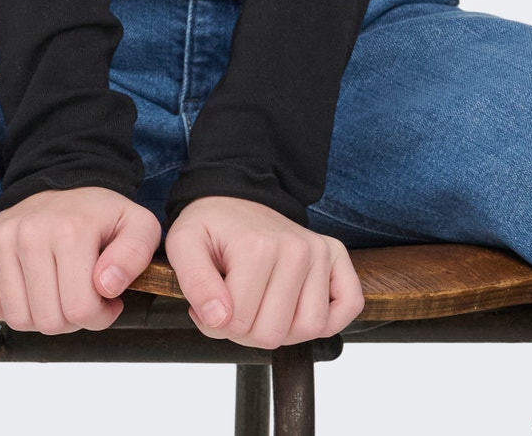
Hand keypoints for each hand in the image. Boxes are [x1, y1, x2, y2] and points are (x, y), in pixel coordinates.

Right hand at [0, 186, 160, 334]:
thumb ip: (135, 255)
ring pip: (18, 319)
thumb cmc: (101, 215)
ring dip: (42, 316)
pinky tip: (32, 288)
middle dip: (71, 320)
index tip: (107, 298)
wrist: (63, 184)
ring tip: (58, 291)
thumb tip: (106, 286)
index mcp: (71, 231)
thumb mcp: (139, 227)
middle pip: (48, 321)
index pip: (80, 311)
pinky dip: (12, 308)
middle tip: (81, 294)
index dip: (99, 317)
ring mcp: (2, 237)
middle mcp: (30, 233)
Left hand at [164, 195, 364, 349]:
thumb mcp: (183, 246)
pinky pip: (348, 306)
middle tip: (235, 305)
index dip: (219, 325)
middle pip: (275, 333)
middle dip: (247, 330)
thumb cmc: (211, 227)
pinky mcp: (336, 256)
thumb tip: (218, 318)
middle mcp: (296, 248)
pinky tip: (298, 306)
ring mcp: (320, 251)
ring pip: (309, 328)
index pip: (240, 324)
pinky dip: (328, 319)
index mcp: (257, 247)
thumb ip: (194, 283)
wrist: (235, 199)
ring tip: (263, 305)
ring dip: (283, 329)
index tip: (211, 303)